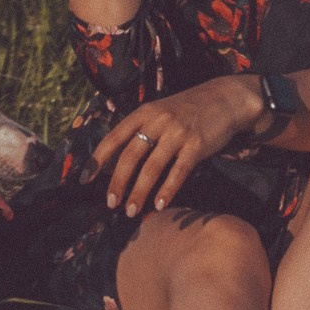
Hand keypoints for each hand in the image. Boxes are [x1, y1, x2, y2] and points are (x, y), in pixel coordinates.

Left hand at [90, 77, 264, 216]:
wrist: (225, 98)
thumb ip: (141, 131)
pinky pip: (178, 172)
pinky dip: (167, 191)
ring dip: (139, 192)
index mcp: (144, 112)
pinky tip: (159, 205)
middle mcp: (158, 121)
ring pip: (152, 167)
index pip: (114, 137)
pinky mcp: (196, 145)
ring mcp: (177, 132)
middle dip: (118, 182)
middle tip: (111, 204)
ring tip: (131, 211)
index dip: (97, 159)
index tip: (84, 179)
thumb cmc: (187, 110)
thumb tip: (117, 162)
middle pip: (130, 156)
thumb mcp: (160, 112)